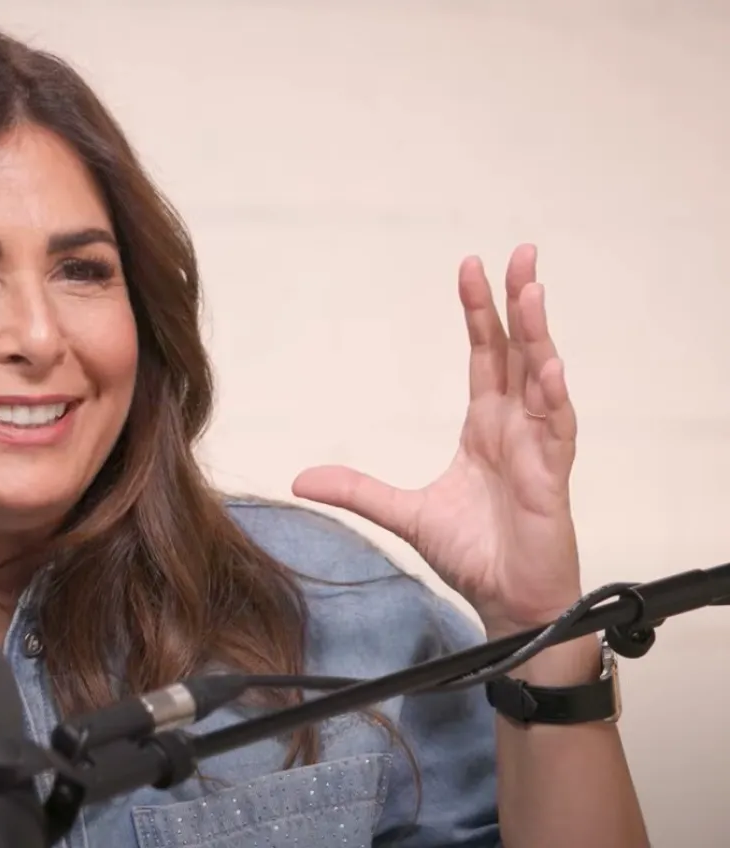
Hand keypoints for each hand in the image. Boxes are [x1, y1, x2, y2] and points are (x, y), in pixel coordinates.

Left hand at [292, 245, 581, 636]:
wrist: (507, 605)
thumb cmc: (473, 554)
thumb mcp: (403, 513)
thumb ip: (357, 490)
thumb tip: (300, 478)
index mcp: (487, 427)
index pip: (486, 356)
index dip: (480, 313)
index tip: (470, 268)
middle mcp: (517, 428)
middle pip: (520, 352)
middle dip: (519, 302)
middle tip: (519, 254)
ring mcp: (538, 450)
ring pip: (544, 379)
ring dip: (540, 336)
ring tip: (532, 291)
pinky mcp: (552, 480)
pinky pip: (558, 431)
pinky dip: (554, 398)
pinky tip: (549, 367)